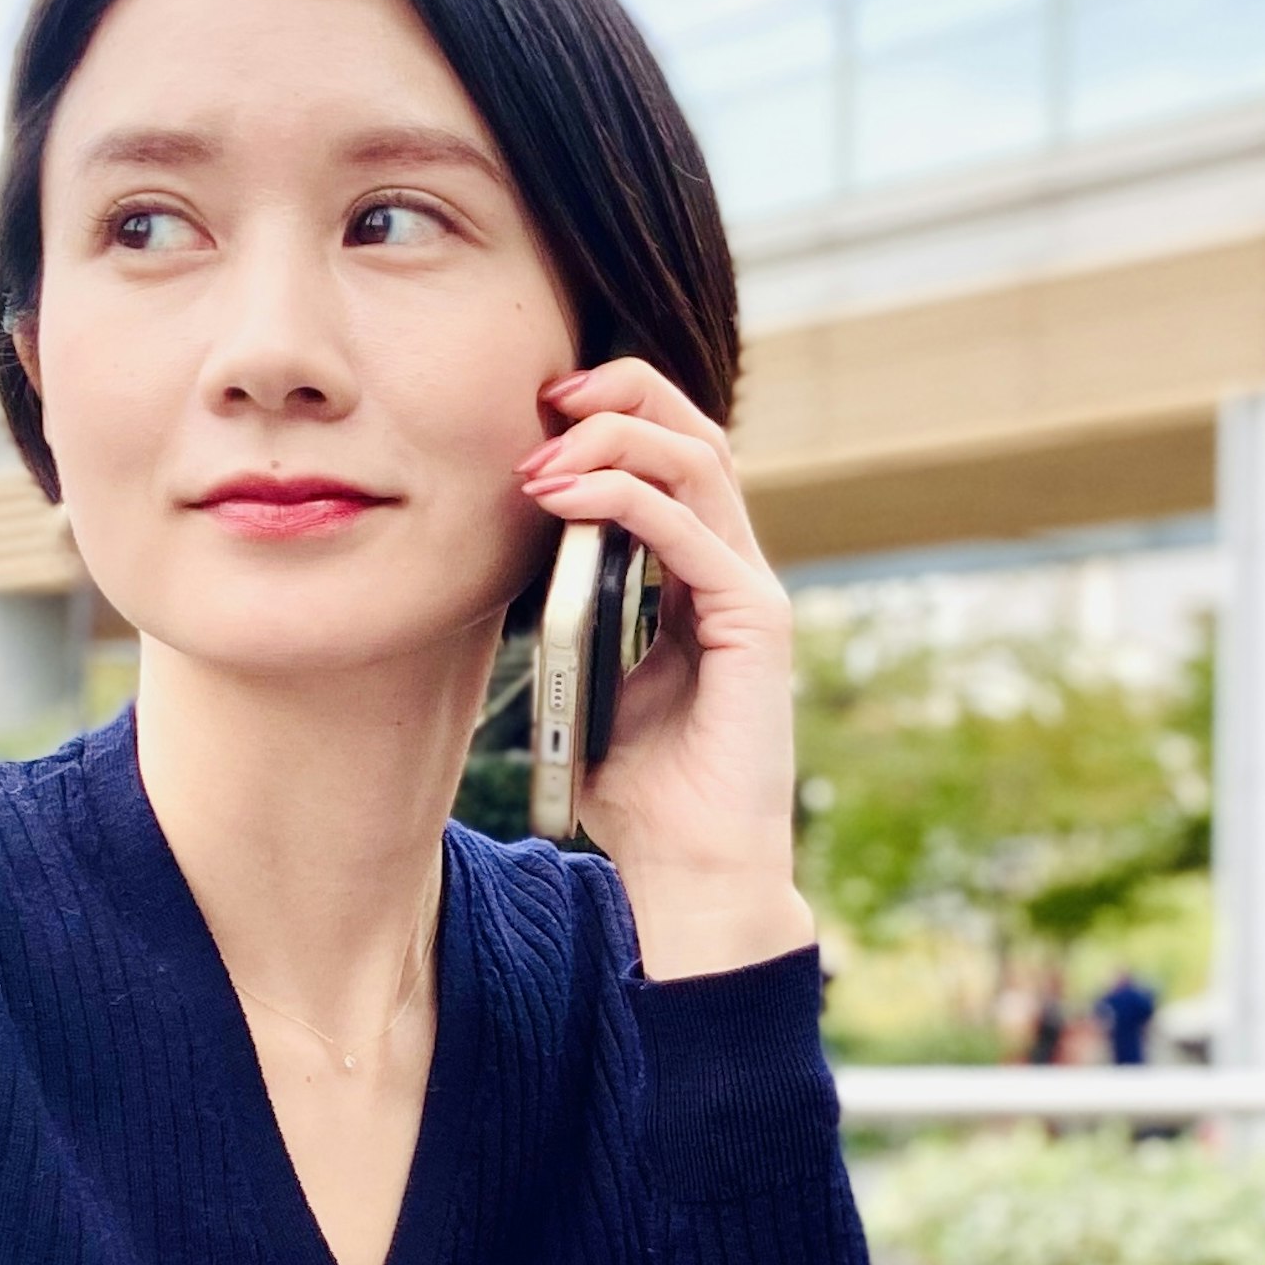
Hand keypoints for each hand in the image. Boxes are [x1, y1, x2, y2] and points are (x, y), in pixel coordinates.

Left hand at [515, 360, 811, 979]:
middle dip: (621, 393)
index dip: (611, 414)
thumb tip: (508, 574)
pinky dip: (626, 498)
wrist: (693, 870)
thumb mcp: (589, 687)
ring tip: (542, 457)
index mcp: (698, 577)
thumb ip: (573, 625)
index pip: (671, 457)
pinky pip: (692, 530)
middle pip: (696, 432)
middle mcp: (734, 570)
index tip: (535, 412)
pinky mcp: (757, 623)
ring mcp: (751, 591)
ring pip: (699, 460)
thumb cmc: (641, 795)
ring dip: (614, 440)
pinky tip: (566, 499)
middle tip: (544, 398)